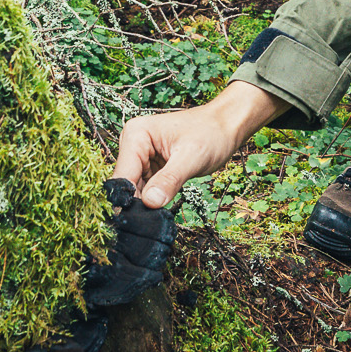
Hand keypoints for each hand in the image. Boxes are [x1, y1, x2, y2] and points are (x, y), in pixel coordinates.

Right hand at [112, 81, 289, 207]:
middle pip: (126, 185)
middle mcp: (133, 144)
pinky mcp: (150, 166)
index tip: (138, 224)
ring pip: (135, 190)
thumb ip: (170, 179)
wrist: (226, 127)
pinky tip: (163, 208)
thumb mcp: (192, 157)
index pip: (123, 176)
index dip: (129, 201)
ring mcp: (141, 156)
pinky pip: (146, 189)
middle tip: (152, 224)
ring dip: (146, 205)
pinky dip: (154, 200)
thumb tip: (150, 202)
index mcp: (136, 135)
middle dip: (138, 205)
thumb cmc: (212, 133)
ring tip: (159, 217)